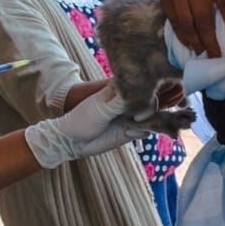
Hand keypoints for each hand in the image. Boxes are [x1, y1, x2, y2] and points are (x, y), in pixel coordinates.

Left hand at [25, 82, 146, 167]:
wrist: (73, 141)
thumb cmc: (82, 120)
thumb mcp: (100, 109)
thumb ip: (119, 103)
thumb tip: (139, 97)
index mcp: (119, 89)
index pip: (139, 84)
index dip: (143, 91)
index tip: (135, 100)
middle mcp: (127, 101)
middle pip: (149, 100)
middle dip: (148, 108)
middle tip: (137, 117)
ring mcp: (130, 117)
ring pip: (151, 116)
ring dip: (148, 121)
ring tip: (132, 126)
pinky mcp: (131, 131)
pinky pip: (146, 130)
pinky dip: (142, 131)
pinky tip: (128, 134)